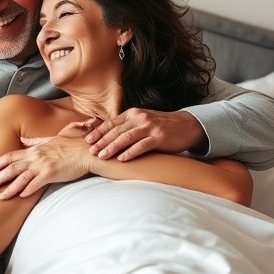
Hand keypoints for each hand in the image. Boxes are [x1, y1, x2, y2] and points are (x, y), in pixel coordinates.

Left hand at [0, 119, 98, 197]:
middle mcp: (35, 157)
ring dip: (8, 188)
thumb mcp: (50, 139)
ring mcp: (43, 165)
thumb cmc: (71, 145)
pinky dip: (27, 190)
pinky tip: (19, 196)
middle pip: (10, 168)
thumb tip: (22, 139)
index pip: (9, 157)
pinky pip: (36, 183)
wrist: (86, 150)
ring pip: (20, 177)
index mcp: (33, 150)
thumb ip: (35, 141)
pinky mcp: (51, 173)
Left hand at [84, 108, 206, 160]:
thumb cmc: (160, 126)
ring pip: (126, 137)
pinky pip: (142, 145)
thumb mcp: (142, 122)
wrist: (186, 125)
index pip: (111, 123)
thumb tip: (107, 137)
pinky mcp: (159, 137)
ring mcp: (150, 127)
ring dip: (112, 147)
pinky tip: (122, 159)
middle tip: (90, 151)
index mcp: (133, 113)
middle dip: (101, 141)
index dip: (98, 132)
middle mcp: (140, 118)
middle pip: (116, 131)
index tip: (87, 141)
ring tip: (102, 156)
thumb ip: (127, 126)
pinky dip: (131, 152)